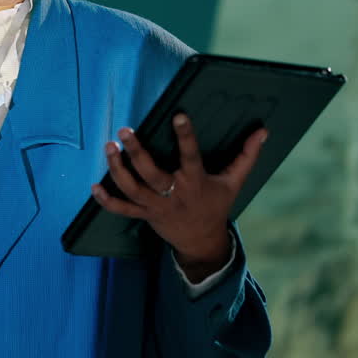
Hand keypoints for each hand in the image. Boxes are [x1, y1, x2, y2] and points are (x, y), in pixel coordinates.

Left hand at [90, 113, 267, 279]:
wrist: (202, 241)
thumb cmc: (216, 205)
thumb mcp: (234, 182)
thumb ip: (246, 156)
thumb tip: (262, 131)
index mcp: (195, 182)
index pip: (190, 155)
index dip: (185, 136)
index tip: (178, 115)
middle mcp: (173, 194)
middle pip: (151, 173)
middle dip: (136, 152)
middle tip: (124, 130)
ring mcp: (155, 206)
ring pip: (131, 188)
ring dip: (117, 169)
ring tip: (108, 147)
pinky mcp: (144, 215)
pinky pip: (121, 209)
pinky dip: (106, 200)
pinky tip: (94, 186)